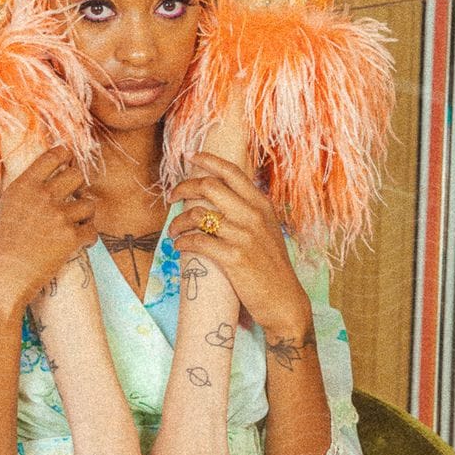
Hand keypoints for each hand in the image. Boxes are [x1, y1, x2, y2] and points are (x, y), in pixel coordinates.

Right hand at [0, 146, 95, 322]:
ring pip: (90, 204)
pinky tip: (80, 243)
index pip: (53, 156)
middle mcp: (42, 197)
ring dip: (86, 214)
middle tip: (75, 197)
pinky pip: (92, 231)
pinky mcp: (71, 239)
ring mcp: (58, 217)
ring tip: (77, 224)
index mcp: (22, 187)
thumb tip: (15, 190)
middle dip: (79, 186)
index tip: (68, 161)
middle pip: (77, 175)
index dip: (65, 156)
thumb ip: (11, 199)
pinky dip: (89, 237)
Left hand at [167, 154, 309, 338]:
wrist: (283, 298)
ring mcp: (244, 235)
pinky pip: (197, 241)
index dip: (207, 160)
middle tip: (172, 197)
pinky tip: (179, 246)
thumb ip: (248, 210)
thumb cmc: (271, 264)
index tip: (189, 156)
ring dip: (178, 221)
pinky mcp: (233, 257)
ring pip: (197, 214)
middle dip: (183, 188)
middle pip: (208, 186)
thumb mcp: (267, 229)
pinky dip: (182, 242)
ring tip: (173, 231)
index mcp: (261, 204)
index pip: (231, 171)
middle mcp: (253, 215)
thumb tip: (220, 194)